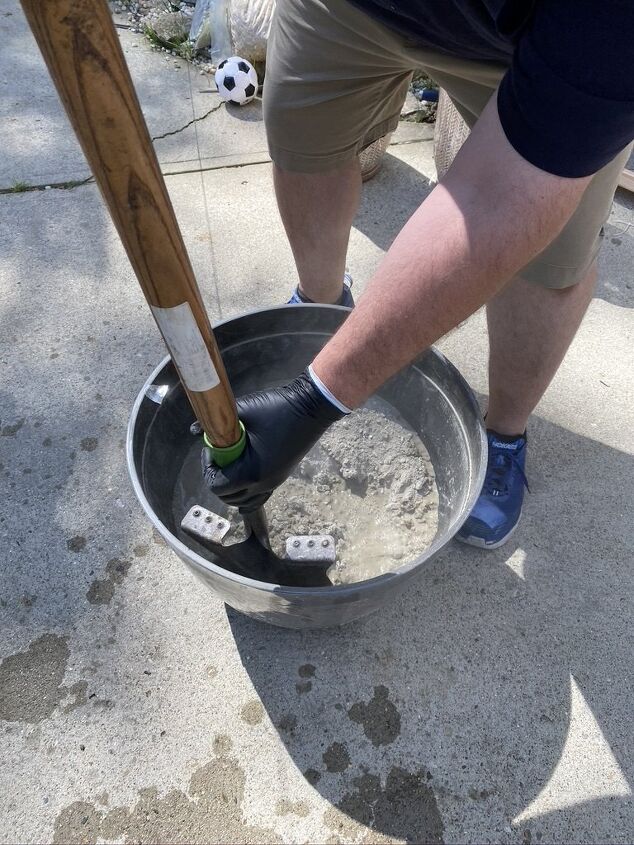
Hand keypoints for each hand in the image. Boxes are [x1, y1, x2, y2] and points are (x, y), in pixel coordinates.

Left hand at [201, 371, 344, 510]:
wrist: (312, 408)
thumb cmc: (277, 408)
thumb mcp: (244, 410)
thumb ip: (218, 421)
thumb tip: (194, 429)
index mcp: (251, 471)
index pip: (217, 486)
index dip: (207, 470)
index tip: (210, 450)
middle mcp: (262, 483)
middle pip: (228, 497)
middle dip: (217, 478)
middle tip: (217, 456)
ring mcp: (273, 483)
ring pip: (243, 501)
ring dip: (230, 487)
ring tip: (230, 464)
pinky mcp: (280, 478)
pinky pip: (258, 497)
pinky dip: (246, 493)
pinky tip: (242, 475)